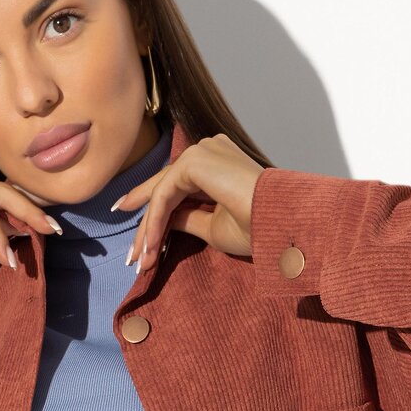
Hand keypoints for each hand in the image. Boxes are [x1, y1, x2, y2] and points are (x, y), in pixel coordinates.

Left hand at [111, 133, 263, 273]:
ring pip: (162, 192)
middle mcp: (209, 150)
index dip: (154, 211)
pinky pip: (165, 194)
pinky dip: (155, 221)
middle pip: (166, 188)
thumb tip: (162, 221)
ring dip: (149, 229)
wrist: (280, 224)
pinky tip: (151, 246)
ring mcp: (203, 150)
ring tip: (140, 260)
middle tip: (131, 255)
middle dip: (146, 224)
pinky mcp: (196, 159)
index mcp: (218, 162)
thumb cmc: (257, 229)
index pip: (178, 186)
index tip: (139, 240)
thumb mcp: (213, 227)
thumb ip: (186, 218)